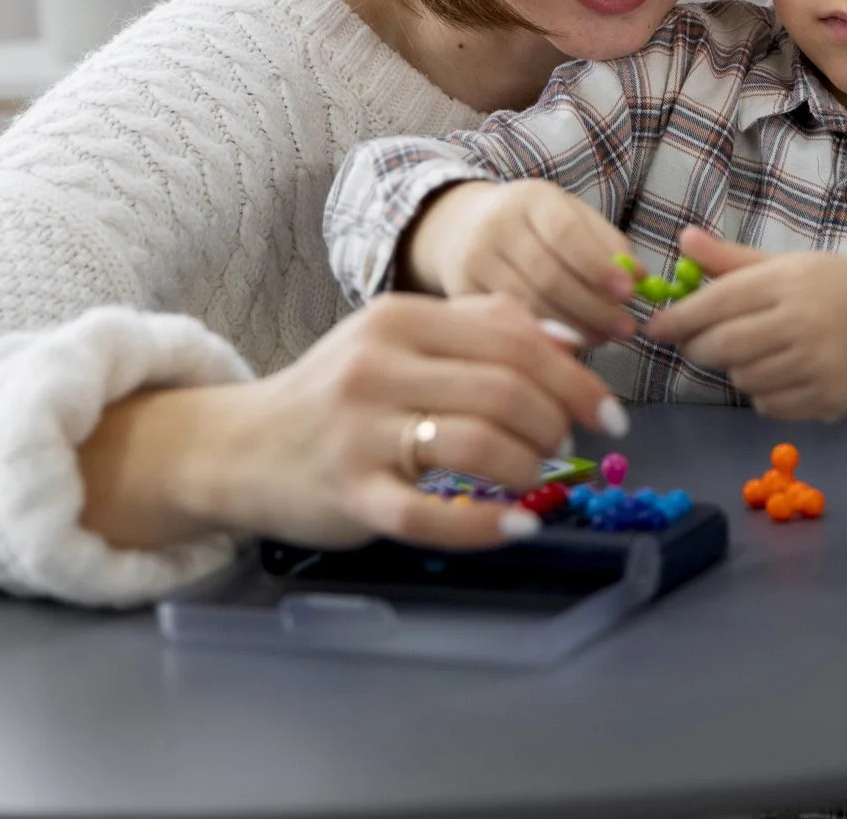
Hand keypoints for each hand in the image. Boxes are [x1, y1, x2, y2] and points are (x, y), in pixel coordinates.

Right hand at [78, 293, 628, 553]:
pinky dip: (487, 523)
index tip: (607, 413)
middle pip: (505, 389)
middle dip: (557, 423)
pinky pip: (431, 514)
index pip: (514, 339)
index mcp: (401, 319)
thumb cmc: (335, 395)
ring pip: (476, 444)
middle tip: (567, 448)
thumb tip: (571, 344)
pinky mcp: (350, 492)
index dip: (576, 379)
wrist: (239, 446)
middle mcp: (379, 366)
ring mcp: (361, 431)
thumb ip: (480, 329)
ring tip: (537, 480)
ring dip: (527, 467)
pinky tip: (517, 526)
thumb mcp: (398, 339)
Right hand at [402, 179, 638, 343]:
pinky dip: (543, 336)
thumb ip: (606, 243)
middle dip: (593, 307)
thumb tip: (641, 278)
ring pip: (528, 305)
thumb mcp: (568, 215)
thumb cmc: (531, 224)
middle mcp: (496, 227)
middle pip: (548, 276)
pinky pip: (507, 322)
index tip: (629, 292)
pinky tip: (568, 343)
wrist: (459, 225)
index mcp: (530, 199)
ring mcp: (473, 261)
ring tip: (603, 337)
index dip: (598, 266)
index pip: (566, 233)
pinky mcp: (459, 292)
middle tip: (626, 328)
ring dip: (573, 328)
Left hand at [642, 227, 846, 421]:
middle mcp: (801, 324)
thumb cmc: (842, 289)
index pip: (715, 303)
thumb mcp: (792, 265)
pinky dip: (763, 393)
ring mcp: (814, 367)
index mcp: (789, 282)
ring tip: (757, 350)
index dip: (677, 319)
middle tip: (697, 343)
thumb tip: (683, 241)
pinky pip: (766, 405)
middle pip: (719, 348)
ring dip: (735, 369)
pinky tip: (783, 372)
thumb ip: (733, 261)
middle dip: (697, 348)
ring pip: (740, 379)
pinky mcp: (824, 401)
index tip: (656, 327)